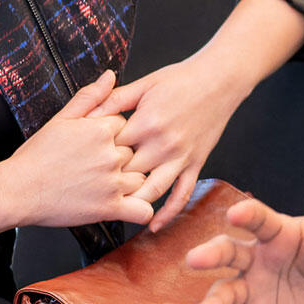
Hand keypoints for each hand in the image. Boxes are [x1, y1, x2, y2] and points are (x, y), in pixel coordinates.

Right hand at [0, 71, 156, 228]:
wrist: (17, 191)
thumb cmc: (35, 157)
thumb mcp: (60, 119)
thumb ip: (89, 97)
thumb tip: (110, 76)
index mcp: (101, 130)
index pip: (127, 126)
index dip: (115, 136)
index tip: (101, 144)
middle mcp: (110, 155)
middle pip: (136, 151)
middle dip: (123, 158)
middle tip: (102, 166)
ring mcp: (112, 182)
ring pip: (142, 177)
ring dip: (131, 182)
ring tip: (110, 185)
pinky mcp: (109, 208)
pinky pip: (143, 210)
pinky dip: (142, 210)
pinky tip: (130, 206)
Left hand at [90, 57, 247, 230]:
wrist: (221, 79)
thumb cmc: (181, 78)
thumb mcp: (144, 84)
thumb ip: (114, 100)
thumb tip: (87, 116)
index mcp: (146, 122)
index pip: (111, 147)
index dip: (95, 154)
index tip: (83, 159)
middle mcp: (163, 144)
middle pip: (127, 173)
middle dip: (109, 180)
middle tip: (92, 187)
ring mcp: (181, 157)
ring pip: (152, 190)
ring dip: (133, 203)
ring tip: (115, 211)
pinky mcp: (196, 163)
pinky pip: (182, 194)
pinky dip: (168, 213)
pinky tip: (153, 225)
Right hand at [184, 187, 303, 303]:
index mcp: (277, 233)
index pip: (259, 220)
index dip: (248, 214)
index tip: (235, 213)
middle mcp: (255, 257)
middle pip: (228, 252)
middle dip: (211, 255)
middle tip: (195, 260)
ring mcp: (250, 287)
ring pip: (225, 292)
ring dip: (212, 303)